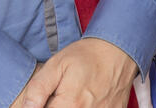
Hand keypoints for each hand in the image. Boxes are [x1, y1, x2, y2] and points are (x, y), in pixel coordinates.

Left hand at [13, 38, 137, 107]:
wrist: (116, 53)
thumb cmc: (85, 57)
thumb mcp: (56, 64)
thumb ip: (38, 88)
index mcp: (70, 104)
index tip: (43, 100)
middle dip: (54, 107)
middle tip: (58, 96)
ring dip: (69, 107)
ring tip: (70, 97)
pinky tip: (82, 101)